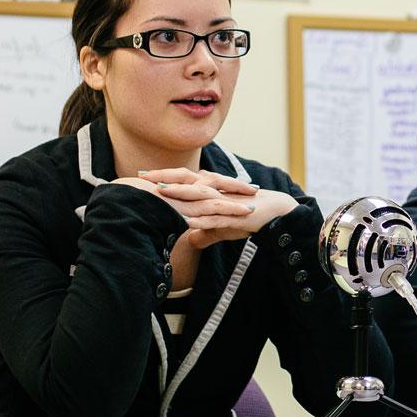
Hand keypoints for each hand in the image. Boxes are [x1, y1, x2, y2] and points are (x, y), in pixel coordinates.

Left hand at [131, 168, 298, 247]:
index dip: (162, 177)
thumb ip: (207, 232)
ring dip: (180, 192)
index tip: (140, 178)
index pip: (182, 178)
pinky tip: (188, 221)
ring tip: (160, 191)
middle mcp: (215, 190)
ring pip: (198, 194)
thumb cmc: (248, 217)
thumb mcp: (223, 226)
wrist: (276, 213)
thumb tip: (191, 240)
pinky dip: (201, 218)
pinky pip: (216, 216)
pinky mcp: (235, 214)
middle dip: (163, 177)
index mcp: (210, 189)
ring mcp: (225, 201)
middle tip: (141, 176)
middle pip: (186, 179)